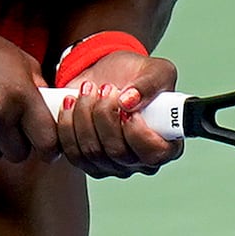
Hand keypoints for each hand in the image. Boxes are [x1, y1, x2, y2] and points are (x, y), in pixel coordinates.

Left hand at [55, 52, 183, 178]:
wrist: (109, 74)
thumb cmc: (139, 77)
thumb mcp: (157, 70)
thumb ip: (151, 84)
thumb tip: (130, 100)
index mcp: (167, 143)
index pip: (155, 155)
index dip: (138, 134)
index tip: (127, 109)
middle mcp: (140, 160)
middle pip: (118, 153)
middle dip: (105, 115)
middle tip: (105, 88)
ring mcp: (112, 165)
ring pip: (92, 152)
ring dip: (84, 116)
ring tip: (88, 90)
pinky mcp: (87, 161)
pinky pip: (72, 152)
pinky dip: (67, 125)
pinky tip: (71, 103)